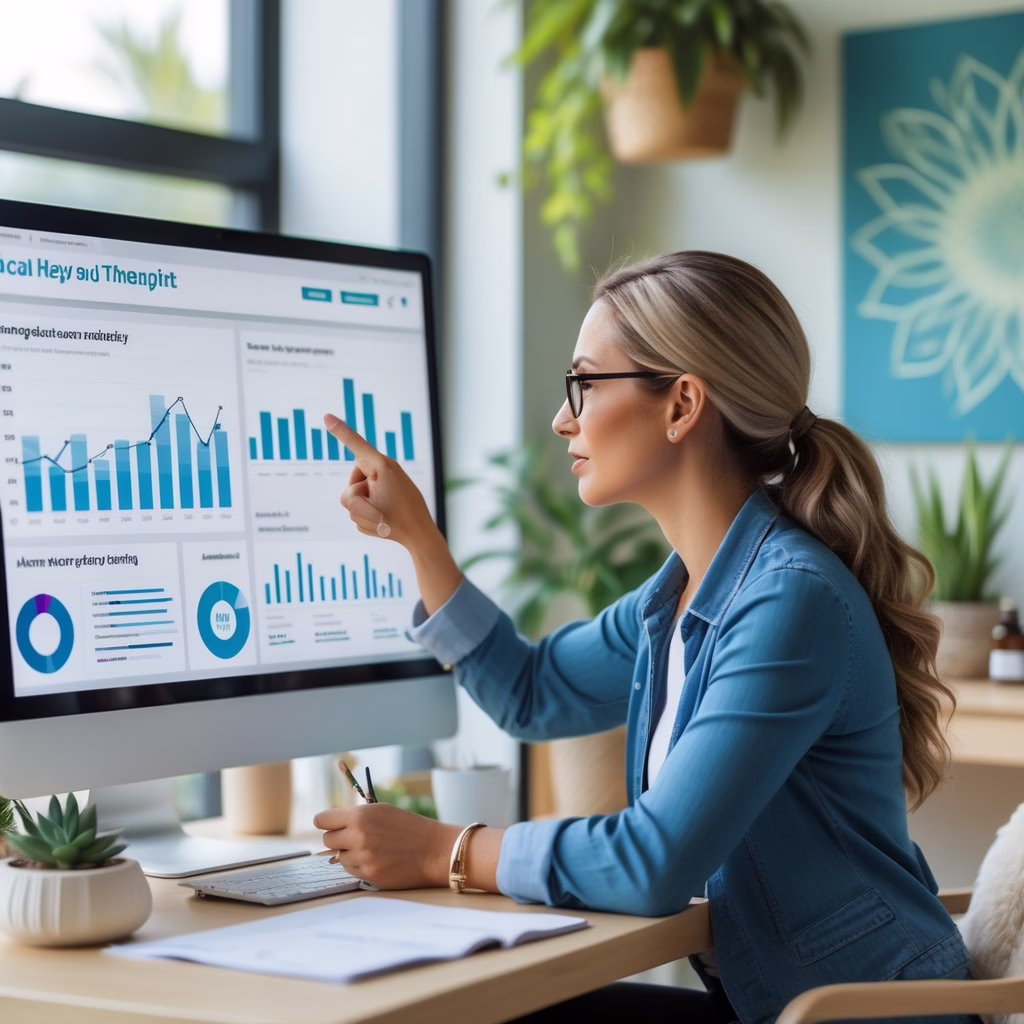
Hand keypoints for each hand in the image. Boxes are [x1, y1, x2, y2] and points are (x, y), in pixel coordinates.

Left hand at [313, 803, 458, 889]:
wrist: (434, 850)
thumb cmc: (409, 827)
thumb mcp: (382, 811)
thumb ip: (355, 816)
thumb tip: (330, 825)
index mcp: (360, 816)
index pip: (322, 820)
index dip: (325, 822)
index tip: (330, 825)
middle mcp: (358, 836)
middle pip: (327, 840)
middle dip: (337, 838)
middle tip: (352, 837)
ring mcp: (363, 858)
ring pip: (338, 857)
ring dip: (349, 853)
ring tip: (372, 848)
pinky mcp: (369, 875)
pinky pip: (350, 870)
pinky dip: (359, 865)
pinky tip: (377, 859)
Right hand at [323, 414, 434, 546]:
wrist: (419, 535)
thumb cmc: (397, 520)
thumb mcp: (370, 508)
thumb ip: (351, 498)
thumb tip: (351, 496)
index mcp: (381, 465)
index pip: (356, 444)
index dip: (340, 431)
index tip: (327, 417)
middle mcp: (381, 472)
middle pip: (350, 488)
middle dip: (358, 504)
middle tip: (379, 512)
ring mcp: (382, 486)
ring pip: (354, 503)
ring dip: (366, 515)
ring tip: (385, 519)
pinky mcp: (383, 499)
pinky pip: (363, 512)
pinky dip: (371, 521)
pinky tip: (385, 525)